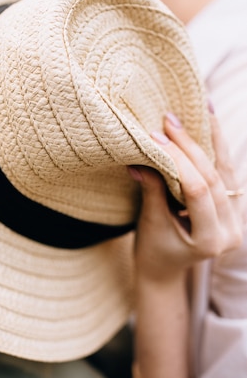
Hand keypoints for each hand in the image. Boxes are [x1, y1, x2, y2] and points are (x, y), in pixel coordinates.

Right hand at [128, 111, 242, 283]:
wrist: (165, 270)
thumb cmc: (152, 251)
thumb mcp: (150, 223)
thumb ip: (152, 190)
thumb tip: (141, 156)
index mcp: (211, 240)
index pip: (197, 191)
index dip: (177, 161)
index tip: (156, 137)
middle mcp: (232, 230)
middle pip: (214, 178)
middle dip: (190, 147)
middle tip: (168, 120)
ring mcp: (237, 219)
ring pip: (226, 171)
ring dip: (212, 139)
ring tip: (202, 108)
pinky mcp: (233, 207)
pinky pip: (226, 173)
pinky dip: (216, 149)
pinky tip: (210, 124)